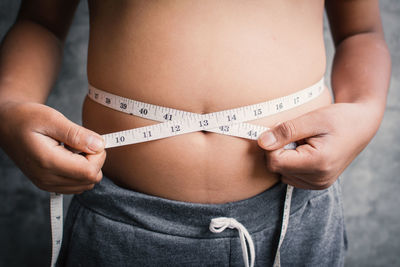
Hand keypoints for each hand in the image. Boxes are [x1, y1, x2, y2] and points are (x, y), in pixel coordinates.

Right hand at [0, 102, 105, 193]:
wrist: (7, 124)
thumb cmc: (27, 117)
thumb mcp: (52, 118)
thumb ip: (77, 134)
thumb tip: (99, 145)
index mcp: (48, 162)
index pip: (90, 171)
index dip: (98, 155)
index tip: (91, 139)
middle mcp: (47, 179)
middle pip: (90, 180)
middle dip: (94, 160)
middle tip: (81, 142)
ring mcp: (47, 184)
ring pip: (86, 184)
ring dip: (87, 166)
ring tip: (72, 148)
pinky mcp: (49, 185)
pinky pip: (76, 185)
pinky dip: (80, 171)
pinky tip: (69, 156)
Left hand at [257, 103, 377, 189]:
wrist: (361, 125)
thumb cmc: (339, 118)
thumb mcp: (312, 118)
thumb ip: (286, 131)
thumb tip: (262, 142)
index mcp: (319, 164)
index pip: (275, 161)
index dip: (273, 144)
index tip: (284, 130)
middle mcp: (319, 180)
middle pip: (277, 168)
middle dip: (279, 149)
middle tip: (298, 135)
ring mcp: (318, 184)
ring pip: (281, 172)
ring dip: (286, 155)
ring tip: (305, 142)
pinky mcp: (316, 184)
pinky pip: (290, 175)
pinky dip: (292, 162)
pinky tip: (306, 150)